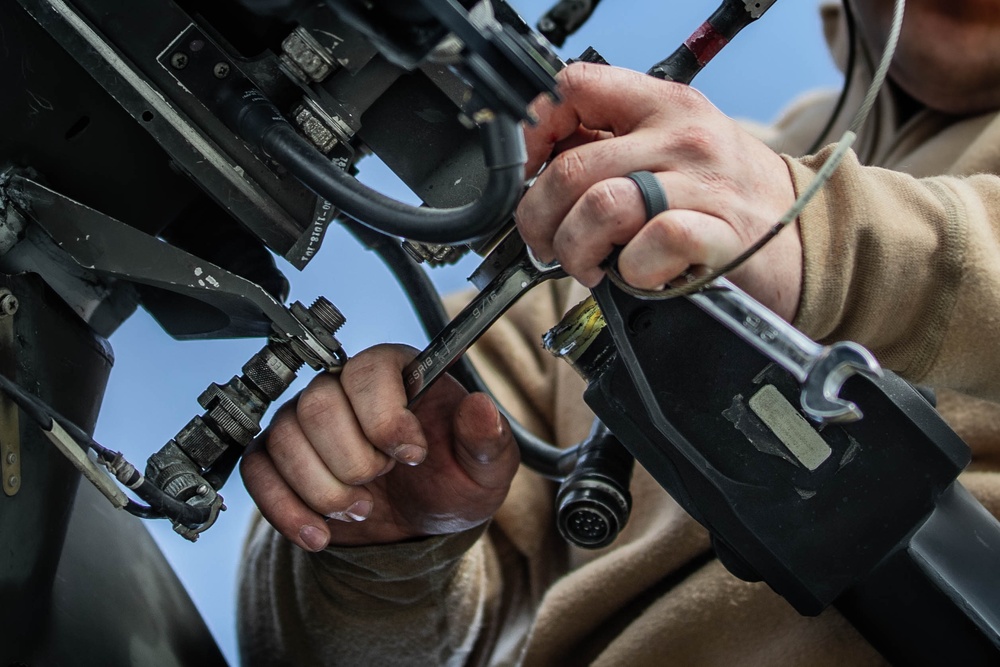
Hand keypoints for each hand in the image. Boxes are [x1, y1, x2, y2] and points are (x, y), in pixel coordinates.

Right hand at [240, 344, 519, 550]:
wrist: (421, 524)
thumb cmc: (452, 481)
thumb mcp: (486, 467)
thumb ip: (488, 439)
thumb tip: (481, 409)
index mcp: (396, 372)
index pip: (367, 372)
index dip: (385, 419)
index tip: (413, 456)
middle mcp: (344, 387)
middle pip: (317, 406)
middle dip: (353, 462)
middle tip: (382, 482)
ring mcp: (306, 420)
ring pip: (283, 438)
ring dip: (323, 490)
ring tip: (360, 510)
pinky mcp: (280, 458)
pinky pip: (257, 470)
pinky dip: (285, 509)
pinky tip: (319, 534)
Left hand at [516, 62, 802, 321]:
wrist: (807, 236)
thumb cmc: (727, 197)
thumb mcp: (674, 147)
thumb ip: (614, 145)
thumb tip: (535, 168)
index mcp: (664, 105)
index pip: (574, 87)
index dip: (531, 132)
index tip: (524, 173)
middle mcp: (683, 136)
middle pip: (571, 167)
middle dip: (538, 218)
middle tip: (546, 243)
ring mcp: (703, 184)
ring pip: (599, 206)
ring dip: (576, 249)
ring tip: (588, 265)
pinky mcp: (720, 233)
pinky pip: (651, 244)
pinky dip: (630, 271)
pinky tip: (637, 276)